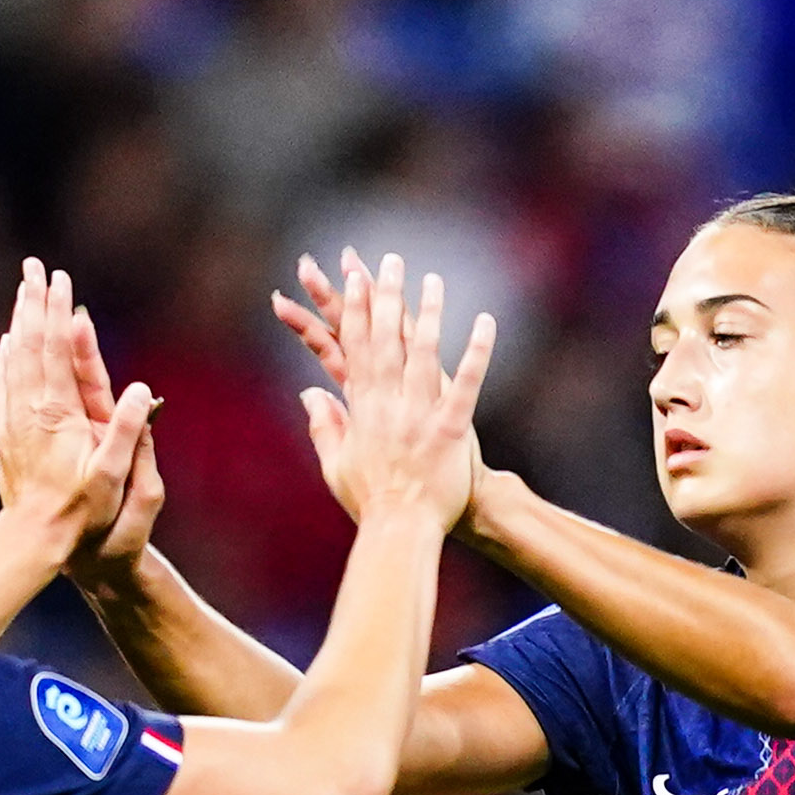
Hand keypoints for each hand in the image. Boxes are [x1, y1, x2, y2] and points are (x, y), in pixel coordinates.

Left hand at [0, 258, 159, 567]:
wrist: (34, 538)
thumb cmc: (81, 511)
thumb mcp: (115, 475)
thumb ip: (127, 430)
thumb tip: (139, 388)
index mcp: (59, 412)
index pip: (58, 349)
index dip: (59, 312)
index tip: (61, 280)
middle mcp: (31, 409)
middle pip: (31, 343)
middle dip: (34, 302)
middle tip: (34, 267)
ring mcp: (14, 420)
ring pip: (14, 359)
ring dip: (20, 322)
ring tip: (23, 292)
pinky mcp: (6, 434)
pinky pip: (2, 385)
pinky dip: (5, 358)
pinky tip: (6, 345)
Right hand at [278, 247, 494, 537]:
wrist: (399, 533)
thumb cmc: (369, 504)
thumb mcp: (336, 465)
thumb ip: (323, 426)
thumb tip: (310, 393)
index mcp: (361, 410)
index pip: (354, 349)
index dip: (355, 311)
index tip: (355, 279)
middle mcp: (388, 406)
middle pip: (385, 341)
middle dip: (385, 297)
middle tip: (390, 261)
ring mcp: (419, 416)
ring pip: (423, 354)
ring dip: (427, 314)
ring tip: (432, 280)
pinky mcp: (450, 431)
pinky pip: (465, 385)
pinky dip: (475, 354)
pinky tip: (483, 323)